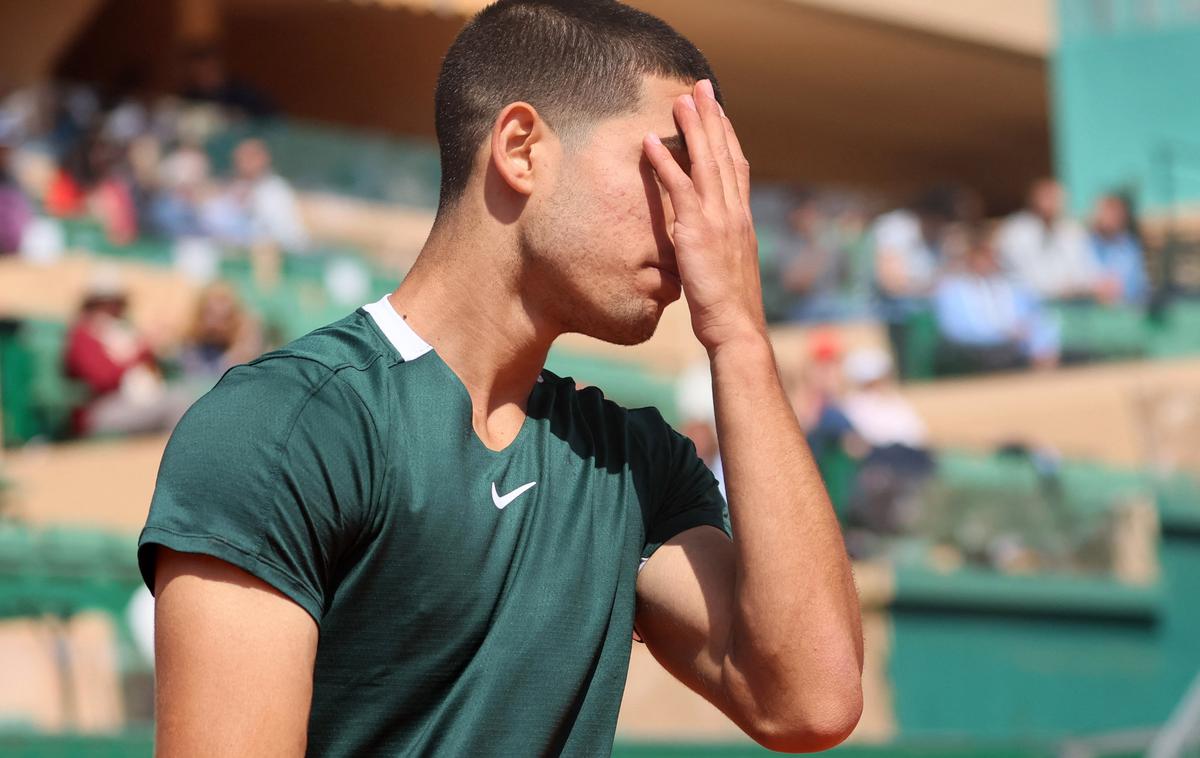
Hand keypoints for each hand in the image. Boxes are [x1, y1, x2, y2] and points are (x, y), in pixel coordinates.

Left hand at [644, 79, 766, 353]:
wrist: (737, 328)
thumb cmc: (730, 310)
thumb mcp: (727, 270)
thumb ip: (720, 248)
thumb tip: (709, 243)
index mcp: (742, 220)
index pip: (737, 168)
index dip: (727, 137)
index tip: (718, 112)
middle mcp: (735, 213)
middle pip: (725, 154)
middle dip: (713, 119)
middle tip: (701, 88)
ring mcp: (719, 220)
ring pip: (706, 162)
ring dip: (692, 128)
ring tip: (680, 100)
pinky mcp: (698, 232)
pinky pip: (679, 189)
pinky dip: (665, 163)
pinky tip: (650, 143)